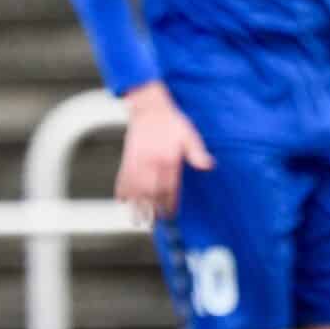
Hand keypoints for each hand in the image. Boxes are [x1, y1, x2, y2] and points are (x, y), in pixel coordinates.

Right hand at [115, 83, 214, 223]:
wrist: (148, 106)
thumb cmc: (171, 121)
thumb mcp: (189, 134)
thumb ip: (197, 152)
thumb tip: (208, 166)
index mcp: (168, 158)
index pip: (169, 187)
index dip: (169, 204)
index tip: (170, 215)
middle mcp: (152, 162)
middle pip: (151, 192)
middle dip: (152, 209)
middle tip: (154, 222)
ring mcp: (137, 160)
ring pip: (135, 188)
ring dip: (136, 204)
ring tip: (138, 219)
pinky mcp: (128, 157)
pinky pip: (122, 176)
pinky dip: (121, 189)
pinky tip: (122, 201)